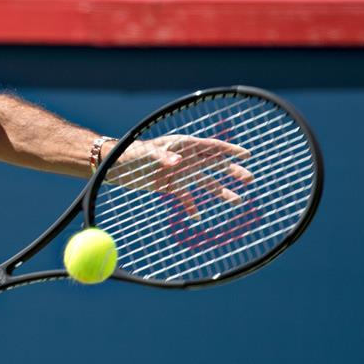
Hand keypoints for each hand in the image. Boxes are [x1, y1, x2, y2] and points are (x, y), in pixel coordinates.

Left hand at [105, 136, 253, 219]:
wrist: (114, 166)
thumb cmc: (130, 153)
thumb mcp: (147, 154)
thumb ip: (163, 158)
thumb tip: (177, 163)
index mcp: (182, 145)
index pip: (211, 147)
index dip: (230, 150)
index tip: (247, 154)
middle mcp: (184, 158)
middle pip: (214, 164)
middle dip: (232, 171)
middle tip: (249, 179)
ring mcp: (178, 173)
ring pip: (205, 183)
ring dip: (220, 191)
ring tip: (237, 201)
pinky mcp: (169, 186)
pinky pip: (185, 197)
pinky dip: (191, 207)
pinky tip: (197, 217)